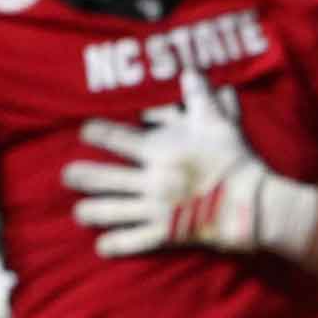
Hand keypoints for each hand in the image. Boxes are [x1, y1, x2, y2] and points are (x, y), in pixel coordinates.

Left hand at [62, 68, 270, 256]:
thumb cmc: (233, 158)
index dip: (96, 133)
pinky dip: (115, 244)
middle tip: (67, 175)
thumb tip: (190, 71)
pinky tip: (102, 246)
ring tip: (79, 211)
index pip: (117, 139)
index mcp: (159, 151)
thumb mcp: (218, 122)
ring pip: (112, 211)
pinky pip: (133, 241)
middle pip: (104, 177)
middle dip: (82, 176)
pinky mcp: (165, 234)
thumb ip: (200, 97)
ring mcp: (154, 209)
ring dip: (91, 211)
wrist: (250, 202)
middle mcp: (150, 180)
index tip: (84, 131)